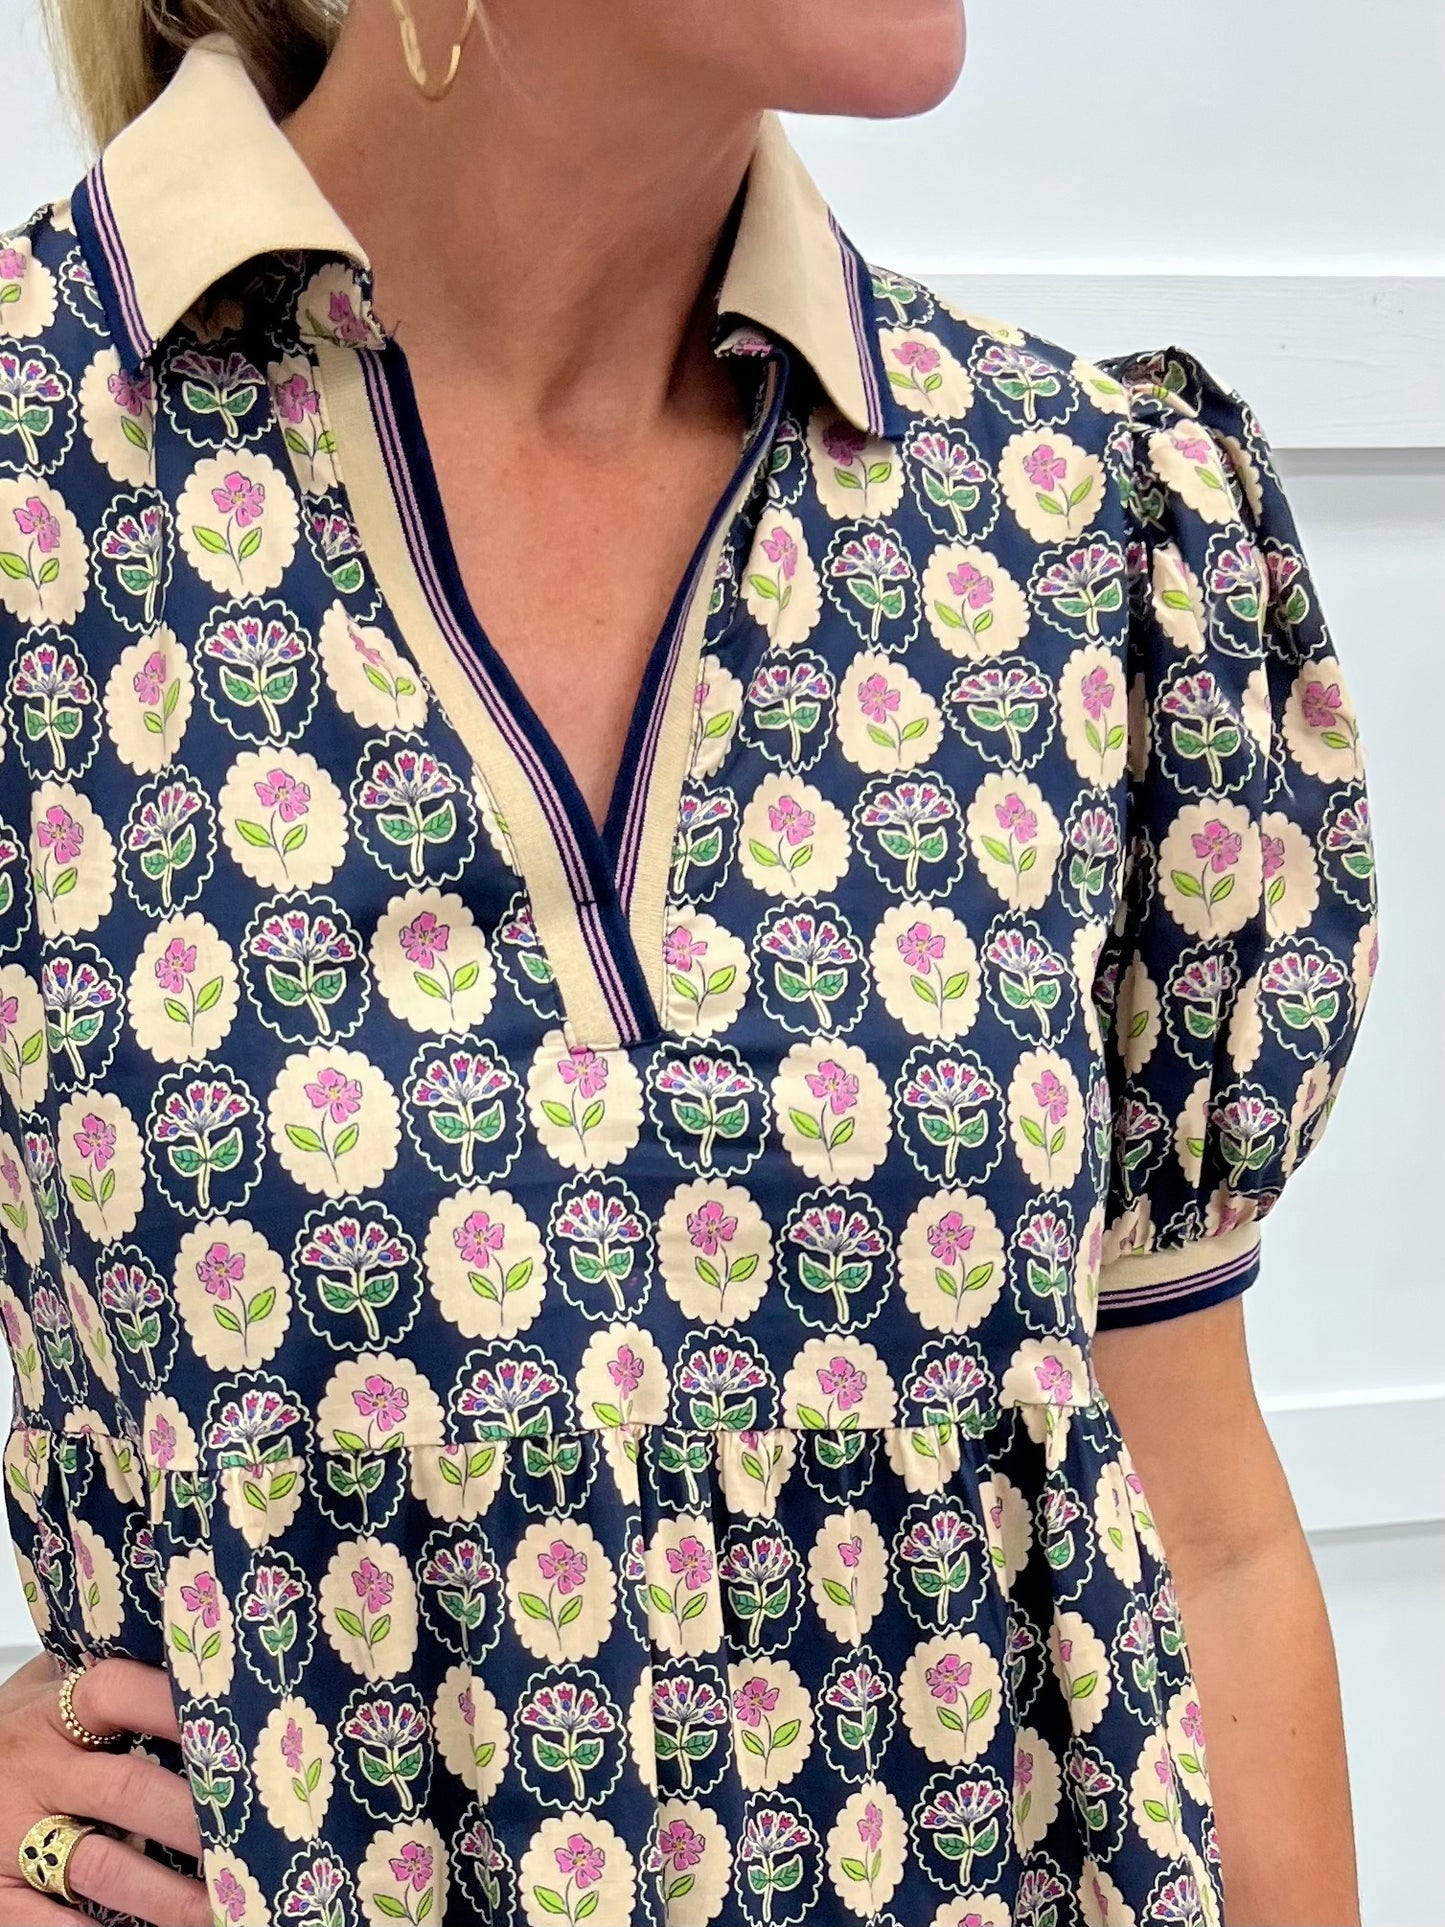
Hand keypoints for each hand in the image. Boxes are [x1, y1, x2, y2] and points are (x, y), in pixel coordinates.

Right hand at [0, 1651, 209, 1924]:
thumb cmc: (15, 1732)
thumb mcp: (44, 1691)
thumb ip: (102, 1679)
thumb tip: (185, 1653)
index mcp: (52, 1709)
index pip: (116, 1691)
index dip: (174, 1704)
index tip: (236, 1726)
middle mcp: (35, 1769)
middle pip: (125, 1788)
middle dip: (190, 1816)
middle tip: (251, 1834)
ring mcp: (11, 1834)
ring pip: (100, 1865)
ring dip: (165, 1893)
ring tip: (222, 1905)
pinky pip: (45, 1921)